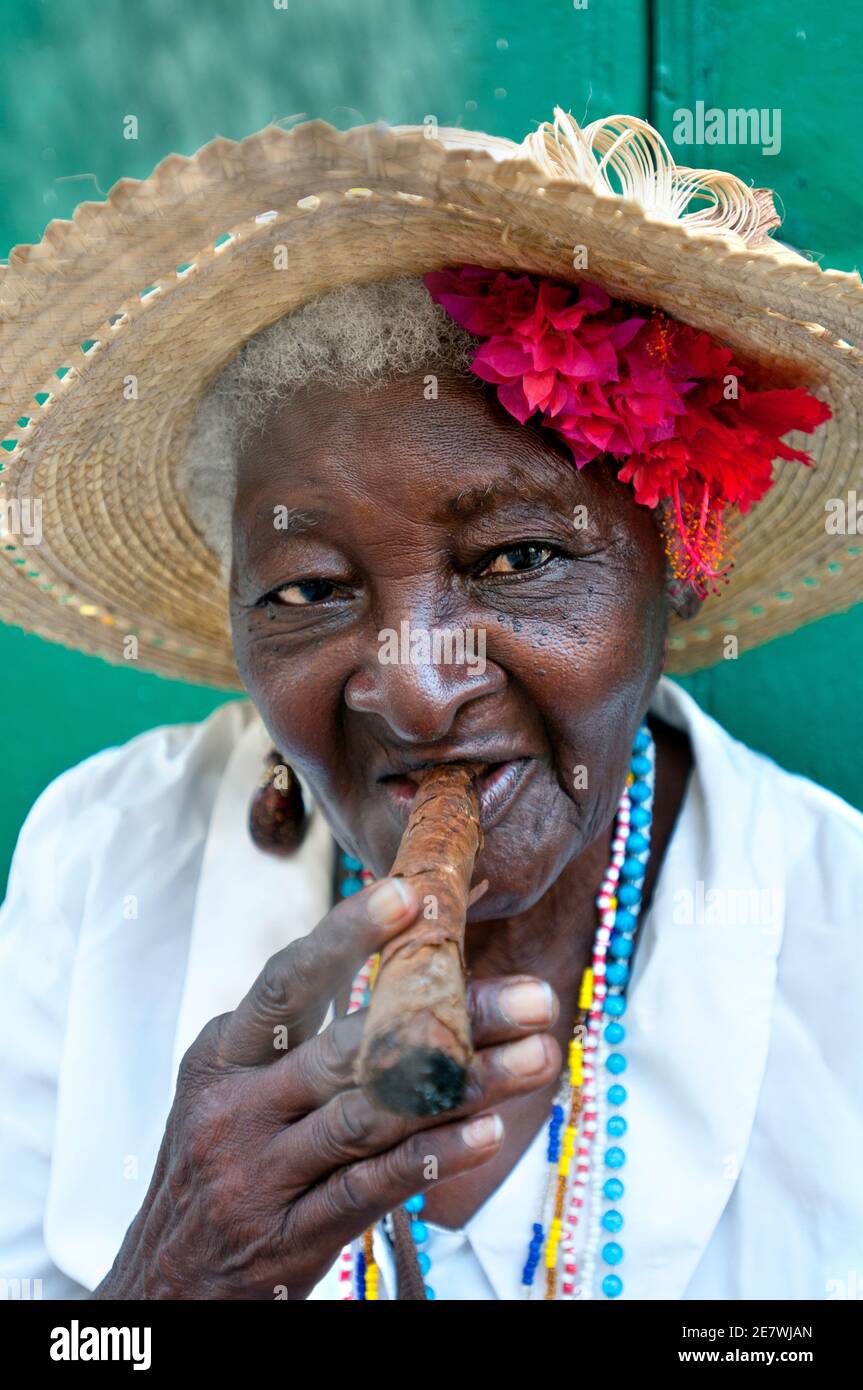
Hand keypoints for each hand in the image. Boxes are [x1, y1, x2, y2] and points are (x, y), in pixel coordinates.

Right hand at [92, 878, 560, 1298]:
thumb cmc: (215, 1163)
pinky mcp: (293, 1234)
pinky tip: (486, 1132)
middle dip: (450, 1016)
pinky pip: (370, 1188)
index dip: (347, 935)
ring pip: (373, 1116)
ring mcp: (263, 1173)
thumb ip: (295, 1035)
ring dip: (464, 1084)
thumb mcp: (230, 1088)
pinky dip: (430, 1157)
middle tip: (531, 996)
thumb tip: (393, 962)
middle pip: (352, 1047)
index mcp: (223, 1056)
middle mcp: (237, 1108)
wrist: (163, 1283)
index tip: (413, 894)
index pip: (288, 982)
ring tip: (536, 1055)